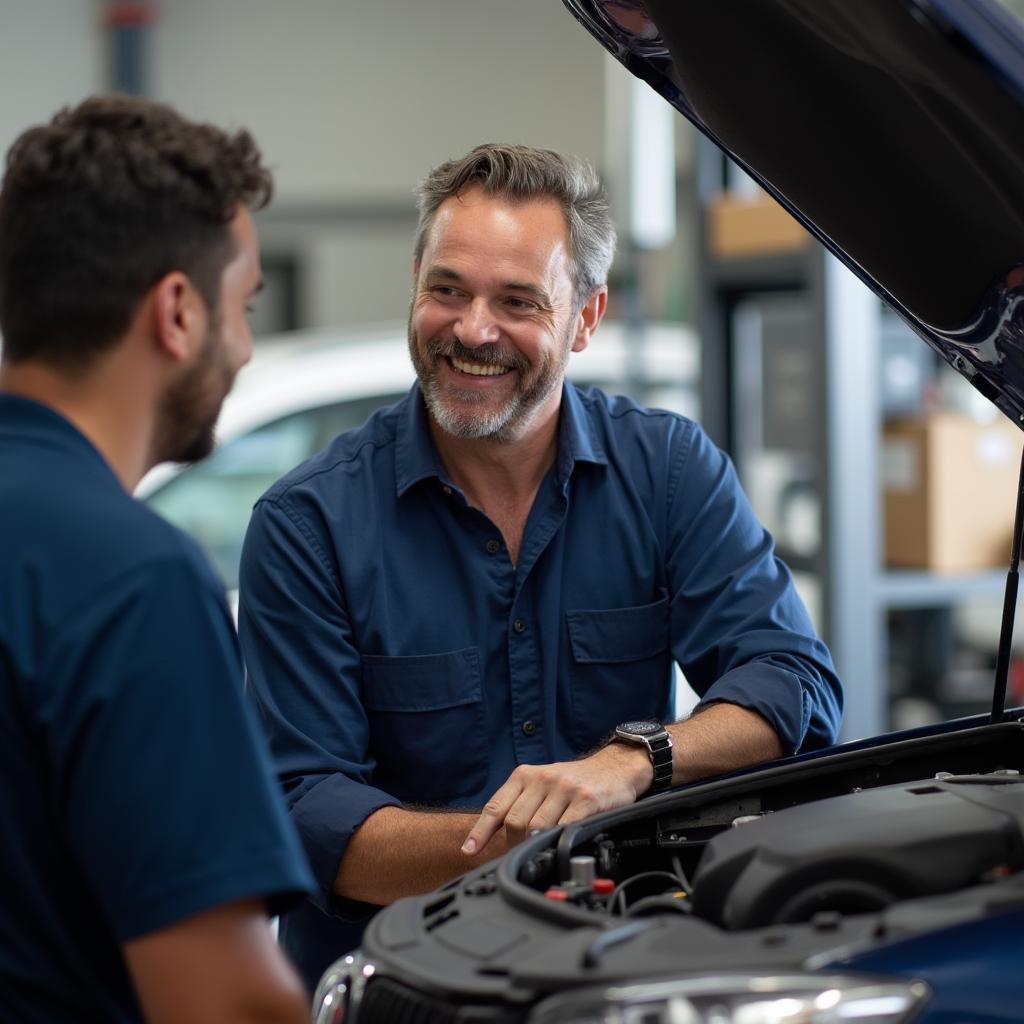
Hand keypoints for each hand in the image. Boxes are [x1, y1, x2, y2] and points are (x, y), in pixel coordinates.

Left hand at [461, 741, 652, 854]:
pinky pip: (565, 827)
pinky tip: (558, 846)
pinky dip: (557, 842)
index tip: (469, 850)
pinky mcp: (586, 799)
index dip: (480, 831)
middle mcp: (543, 778)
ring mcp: (564, 788)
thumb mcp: (542, 784)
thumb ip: (521, 804)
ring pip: (536, 826)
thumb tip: (498, 838)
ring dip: (534, 845)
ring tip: (538, 853)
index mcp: (525, 774)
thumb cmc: (575, 781)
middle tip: (519, 855)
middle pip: (514, 821)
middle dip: (513, 844)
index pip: (496, 806)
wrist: (615, 768)